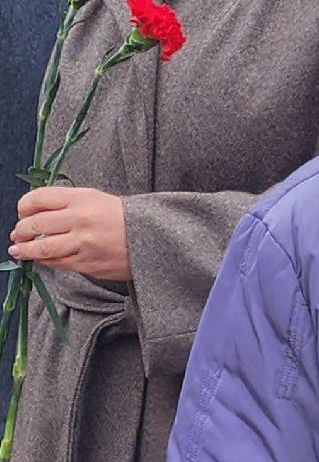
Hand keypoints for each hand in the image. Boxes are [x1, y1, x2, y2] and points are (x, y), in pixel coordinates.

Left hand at [11, 187, 130, 280]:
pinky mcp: (88, 262)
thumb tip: (34, 215)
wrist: (156, 239)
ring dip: (25, 249)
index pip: (37, 199)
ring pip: (41, 248)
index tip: (22, 214)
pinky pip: (56, 262)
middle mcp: (80, 219)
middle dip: (21, 231)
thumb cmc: (124, 219)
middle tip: (19, 234)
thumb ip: (66, 204)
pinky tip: (42, 257)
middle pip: (34, 224)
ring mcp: (84, 242)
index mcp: (82, 198)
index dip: (23, 207)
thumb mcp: (96, 199)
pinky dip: (44, 260)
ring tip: (19, 249)